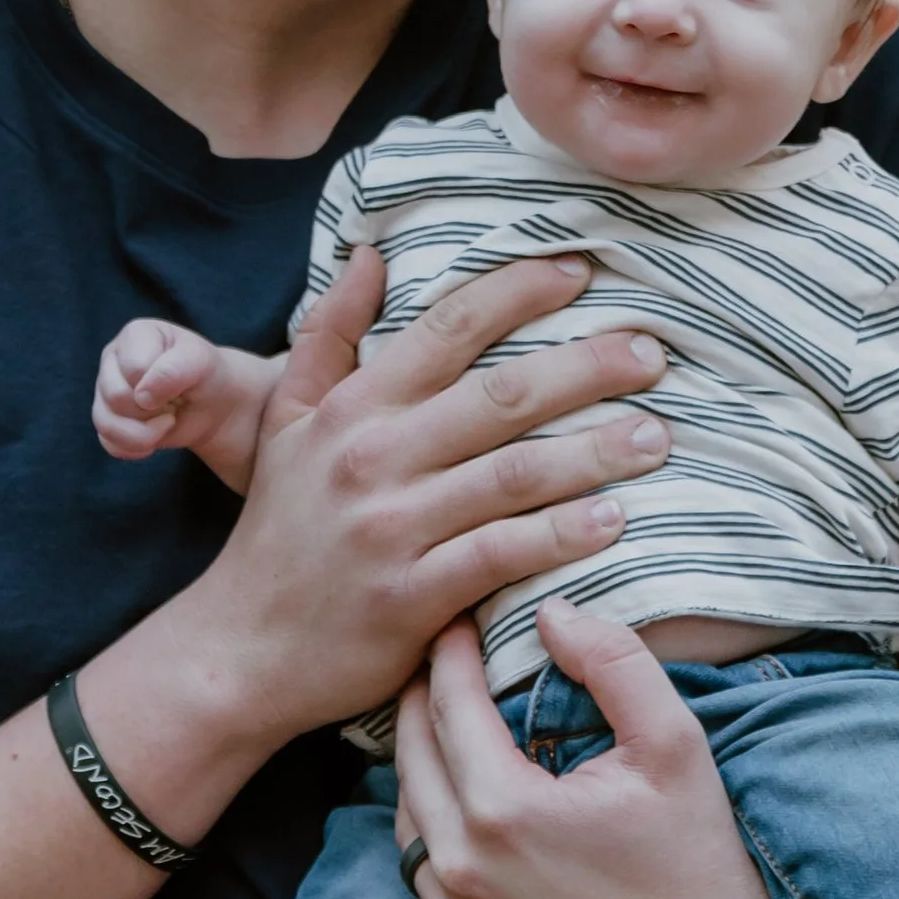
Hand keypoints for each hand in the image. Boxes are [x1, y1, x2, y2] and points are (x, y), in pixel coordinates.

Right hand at [94, 318, 215, 459]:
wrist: (213, 404)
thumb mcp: (201, 362)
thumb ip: (173, 370)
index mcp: (135, 335)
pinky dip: (135, 448)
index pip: (134, 368)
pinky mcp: (107, 418)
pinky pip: (108, 443)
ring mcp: (105, 389)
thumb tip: (142, 397)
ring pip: (106, 423)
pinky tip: (154, 439)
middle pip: (117, 397)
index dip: (161, 385)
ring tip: (167, 421)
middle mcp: (113, 359)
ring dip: (145, 434)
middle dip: (152, 411)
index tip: (182, 381)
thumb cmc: (206, 375)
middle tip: (174, 404)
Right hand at [173, 250, 677, 739]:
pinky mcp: (412, 595)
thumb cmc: (279, 530)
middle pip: (500, 395)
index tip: (581, 271)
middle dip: (586, 366)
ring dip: (595, 451)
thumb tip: (368, 253)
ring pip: (514, 473)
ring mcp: (393, 527)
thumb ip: (328, 336)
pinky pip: (502, 553)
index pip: (447, 326)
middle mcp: (373, 457)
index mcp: (351, 408)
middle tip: (653, 352)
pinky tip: (614, 520)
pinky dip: (562, 535)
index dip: (519, 291)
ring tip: (656, 437)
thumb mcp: (284, 421)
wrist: (242, 646)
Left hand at [391, 601, 794, 898]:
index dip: (449, 657)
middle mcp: (463, 878)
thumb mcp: (673, 742)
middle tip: (438, 668)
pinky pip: (428, 895)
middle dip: (422, 706)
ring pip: (409, 832)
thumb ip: (612, 662)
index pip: (448, 708)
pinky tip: (468, 822)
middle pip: (411, 765)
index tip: (457, 625)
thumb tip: (550, 613)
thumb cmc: (702, 852)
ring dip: (425, 779)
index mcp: (504, 813)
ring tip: (449, 738)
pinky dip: (439, 851)